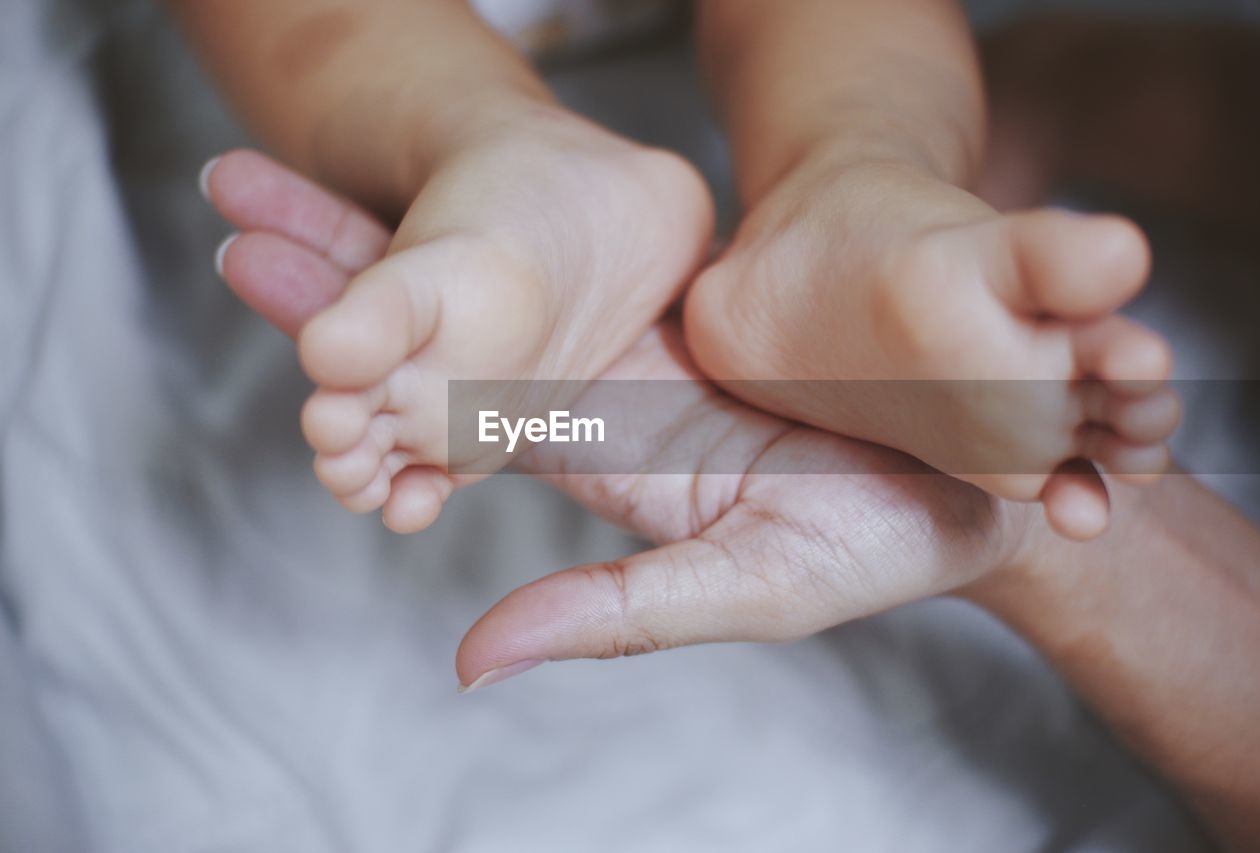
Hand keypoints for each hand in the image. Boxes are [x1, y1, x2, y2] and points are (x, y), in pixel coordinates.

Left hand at [206, 150, 1043, 689]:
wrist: (983, 467)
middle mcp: (594, 393)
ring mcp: (639, 336)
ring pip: (494, 274)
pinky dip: (499, 211)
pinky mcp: (691, 297)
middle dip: (339, 263)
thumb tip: (473, 657)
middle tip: (233, 191)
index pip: (436, 407)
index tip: (255, 280)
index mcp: (591, 459)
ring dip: (398, 221)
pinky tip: (441, 170)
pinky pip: (577, 244)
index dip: (348, 351)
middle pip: (442, 326)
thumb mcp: (745, 587)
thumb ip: (616, 613)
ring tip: (290, 166)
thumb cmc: (876, 543)